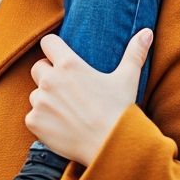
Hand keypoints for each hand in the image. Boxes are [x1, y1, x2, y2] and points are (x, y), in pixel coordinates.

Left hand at [24, 29, 153, 165]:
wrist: (110, 148)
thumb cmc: (119, 111)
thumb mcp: (128, 78)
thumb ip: (134, 52)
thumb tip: (147, 32)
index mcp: (69, 64)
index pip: (47, 42)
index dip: (54, 49)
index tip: (61, 57)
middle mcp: (50, 80)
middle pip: (38, 67)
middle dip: (48, 74)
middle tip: (67, 89)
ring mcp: (40, 101)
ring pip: (35, 93)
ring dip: (46, 99)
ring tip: (67, 111)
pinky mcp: (34, 122)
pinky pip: (32, 116)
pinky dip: (42, 121)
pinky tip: (61, 126)